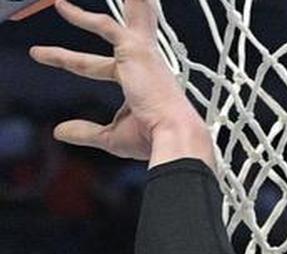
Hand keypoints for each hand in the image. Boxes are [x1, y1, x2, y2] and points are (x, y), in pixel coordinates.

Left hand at [29, 0, 203, 160]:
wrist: (173, 136)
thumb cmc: (153, 138)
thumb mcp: (111, 136)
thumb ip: (85, 131)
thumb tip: (61, 131)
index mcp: (141, 83)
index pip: (98, 65)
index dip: (69, 60)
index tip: (45, 55)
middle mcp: (145, 64)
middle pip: (132, 29)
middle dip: (132, 11)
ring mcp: (142, 55)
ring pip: (128, 18)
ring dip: (128, 3)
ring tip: (79, 0)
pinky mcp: (135, 49)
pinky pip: (106, 25)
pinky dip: (83, 16)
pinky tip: (62, 7)